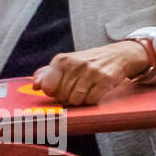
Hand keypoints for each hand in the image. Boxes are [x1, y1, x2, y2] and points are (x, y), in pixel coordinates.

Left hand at [32, 41, 148, 106]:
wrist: (119, 55)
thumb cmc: (89, 62)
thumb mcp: (67, 63)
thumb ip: (48, 74)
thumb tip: (35, 86)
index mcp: (62, 60)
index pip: (48, 87)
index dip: (54, 93)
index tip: (60, 90)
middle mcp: (76, 64)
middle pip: (62, 96)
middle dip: (69, 97)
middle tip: (77, 90)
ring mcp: (92, 71)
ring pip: (76, 100)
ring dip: (81, 100)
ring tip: (87, 91)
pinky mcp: (106, 79)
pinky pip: (92, 100)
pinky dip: (93, 100)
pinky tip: (96, 92)